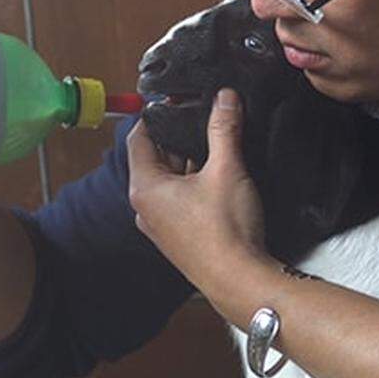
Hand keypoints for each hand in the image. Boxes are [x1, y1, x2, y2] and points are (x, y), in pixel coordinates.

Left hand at [126, 89, 270, 289]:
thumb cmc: (225, 229)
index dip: (156, 116)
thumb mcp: (226, 169)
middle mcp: (146, 208)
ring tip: (215, 143)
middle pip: (155, 159)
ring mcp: (162, 226)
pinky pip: (180, 200)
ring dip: (189, 161)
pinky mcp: (179, 238)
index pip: (138, 138)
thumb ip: (223, 128)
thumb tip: (224, 97)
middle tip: (201, 116)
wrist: (240, 280)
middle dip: (178, 137)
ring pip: (170, 181)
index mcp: (145, 188)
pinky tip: (218, 175)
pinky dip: (194, 183)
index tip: (174, 100)